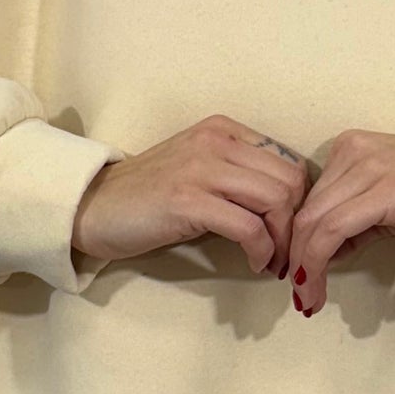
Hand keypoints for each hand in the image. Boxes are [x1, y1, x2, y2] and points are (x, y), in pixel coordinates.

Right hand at [72, 116, 307, 276]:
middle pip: (290, 180)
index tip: (295, 233)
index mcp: (224, 130)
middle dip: (299, 224)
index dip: (302, 203)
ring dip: (283, 240)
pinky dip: (261, 250)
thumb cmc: (147, 196)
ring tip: (274, 262)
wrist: (92, 206)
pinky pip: (248, 227)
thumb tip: (289, 206)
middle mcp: (216, 140)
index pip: (289, 161)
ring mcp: (200, 168)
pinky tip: (255, 263)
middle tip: (291, 254)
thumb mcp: (199, 170)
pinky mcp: (187, 200)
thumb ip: (239, 175)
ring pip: (276, 200)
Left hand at [288, 131, 394, 312]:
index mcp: (349, 150)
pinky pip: (333, 230)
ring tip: (308, 298)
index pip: (308, 201)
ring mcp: (366, 168)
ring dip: (305, 267)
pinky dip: (317, 261)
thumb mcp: (386, 204)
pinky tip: (318, 284)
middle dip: (295, 258)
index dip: (296, 241)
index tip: (296, 273)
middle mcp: (351, 152)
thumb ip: (353, 221)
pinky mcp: (383, 191)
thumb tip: (325, 252)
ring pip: (313, 223)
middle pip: (304, 212)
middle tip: (299, 295)